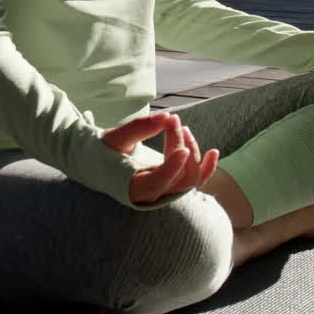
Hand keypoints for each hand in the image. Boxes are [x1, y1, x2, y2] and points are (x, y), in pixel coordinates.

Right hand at [102, 112, 218, 205]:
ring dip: (192, 150)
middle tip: (172, 120)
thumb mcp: (116, 138)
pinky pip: (196, 181)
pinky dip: (208, 167)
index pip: (159, 182)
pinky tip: (214, 151)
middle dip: (181, 146)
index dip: (173, 168)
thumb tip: (166, 116)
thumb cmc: (104, 152)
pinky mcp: (174, 184)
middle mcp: (154, 196)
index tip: (183, 148)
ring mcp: (167, 192)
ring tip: (181, 126)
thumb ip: (138, 128)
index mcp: (135, 189)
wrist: (100, 164)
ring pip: (191, 178)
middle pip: (180, 177)